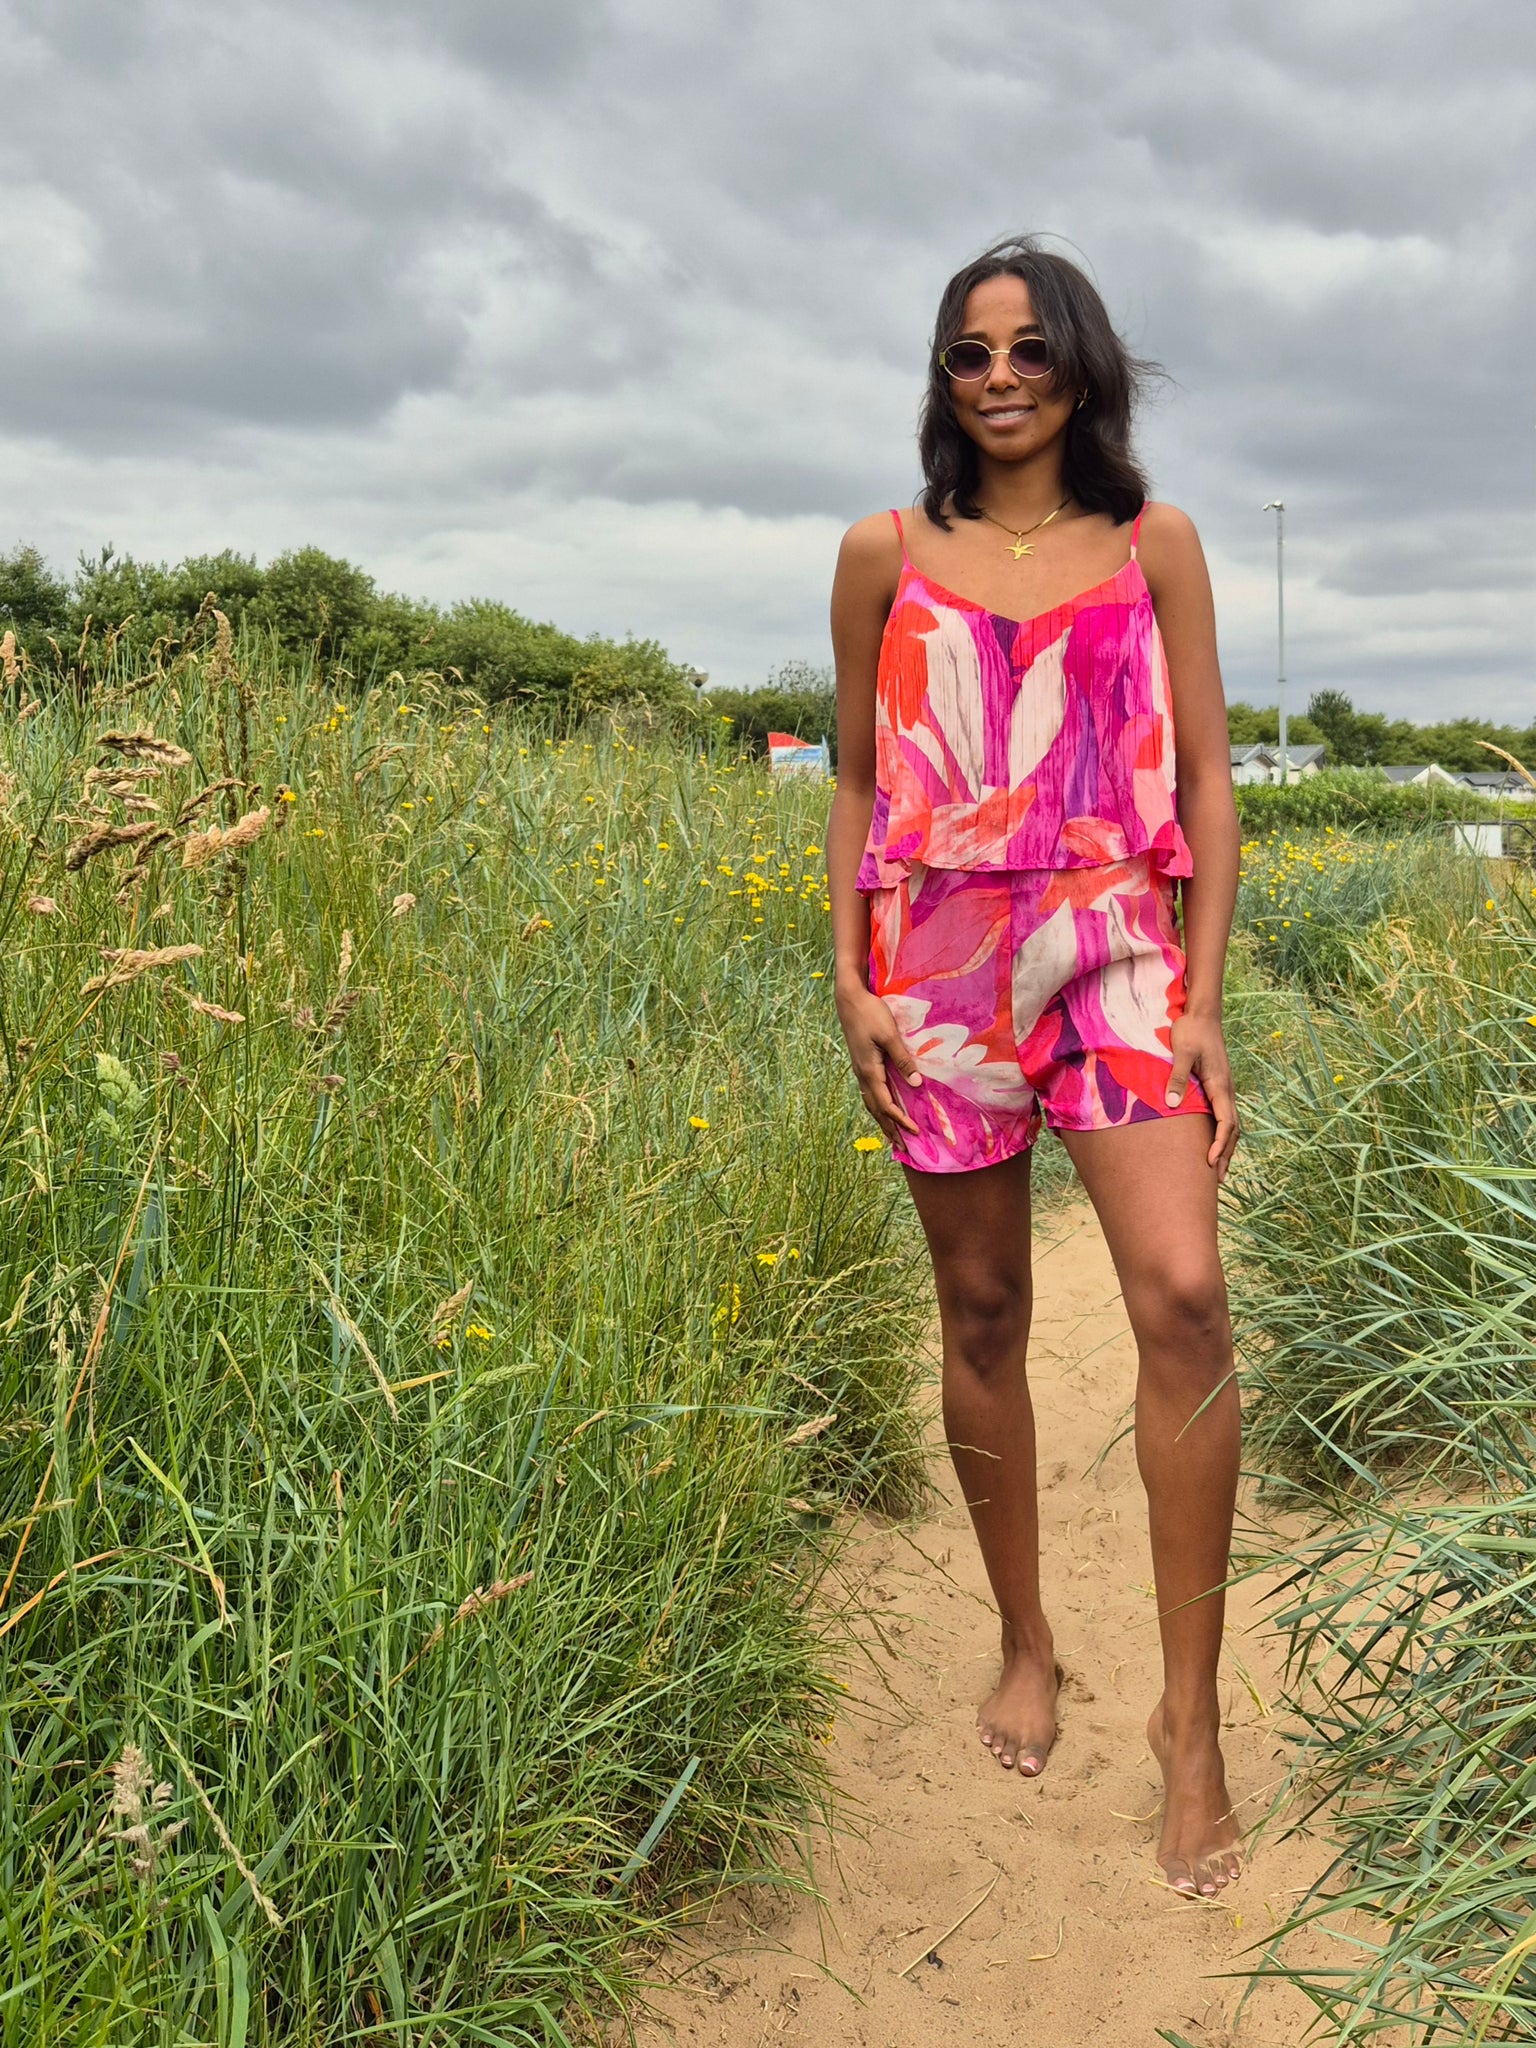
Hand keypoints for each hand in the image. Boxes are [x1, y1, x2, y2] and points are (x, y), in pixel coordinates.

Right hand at [835, 983, 921, 1140]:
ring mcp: (860, 1070)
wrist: (849, 1000)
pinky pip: (869, 1092)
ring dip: (882, 1120)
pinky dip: (877, 1106)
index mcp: (870, 1071)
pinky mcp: (861, 1063)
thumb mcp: (889, 1036)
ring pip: (870, 1102)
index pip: (886, 1104)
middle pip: (876, 1109)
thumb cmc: (871, 1014)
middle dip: (890, 1129)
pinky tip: (882, 1106)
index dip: (901, 1120)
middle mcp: (862, 1075)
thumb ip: (903, 1060)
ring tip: (891, 1135)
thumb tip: (916, 1084)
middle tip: (902, 1147)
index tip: (915, 1132)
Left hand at [1167, 1013, 1238, 1179]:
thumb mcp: (1181, 1052)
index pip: (1226, 1122)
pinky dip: (1221, 1133)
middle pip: (1232, 1129)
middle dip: (1226, 1154)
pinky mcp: (1217, 1085)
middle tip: (1218, 1179)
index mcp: (1220, 1085)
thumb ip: (1177, 1077)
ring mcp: (1223, 1088)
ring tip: (1217, 1169)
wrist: (1202, 1014)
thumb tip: (1172, 1103)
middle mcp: (1226, 1090)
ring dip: (1225, 1146)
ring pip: (1230, 1123)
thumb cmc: (1191, 1031)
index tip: (1210, 1161)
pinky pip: (1223, 1115)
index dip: (1219, 1144)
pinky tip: (1211, 1142)